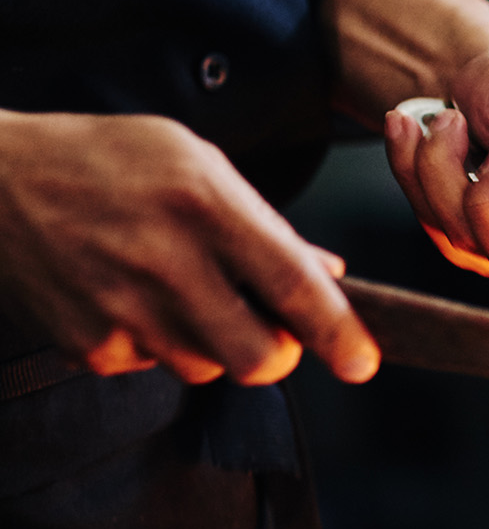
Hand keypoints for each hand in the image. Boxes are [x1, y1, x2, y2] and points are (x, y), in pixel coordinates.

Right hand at [0, 111, 378, 384]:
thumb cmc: (105, 161)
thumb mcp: (194, 161)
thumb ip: (266, 223)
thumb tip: (330, 275)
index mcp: (203, 204)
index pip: (293, 286)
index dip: (338, 334)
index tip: (363, 363)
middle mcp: (164, 261)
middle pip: (258, 358)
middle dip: (276, 353)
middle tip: (267, 326)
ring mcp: (120, 308)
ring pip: (208, 368)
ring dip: (212, 344)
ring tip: (176, 289)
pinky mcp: (86, 343)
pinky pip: (152, 366)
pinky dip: (155, 343)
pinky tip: (129, 296)